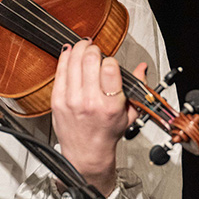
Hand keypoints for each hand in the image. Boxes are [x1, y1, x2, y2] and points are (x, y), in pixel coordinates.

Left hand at [51, 40, 144, 194]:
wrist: (86, 152)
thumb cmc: (106, 134)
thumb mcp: (129, 115)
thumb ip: (137, 89)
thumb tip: (142, 68)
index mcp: (110, 106)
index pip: (110, 69)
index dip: (110, 59)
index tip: (110, 61)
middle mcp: (89, 102)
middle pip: (89, 61)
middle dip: (93, 50)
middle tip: (95, 49)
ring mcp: (70, 100)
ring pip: (73, 62)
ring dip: (78, 49)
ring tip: (82, 46)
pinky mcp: (57, 99)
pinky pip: (59, 71)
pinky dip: (64, 58)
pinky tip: (69, 53)